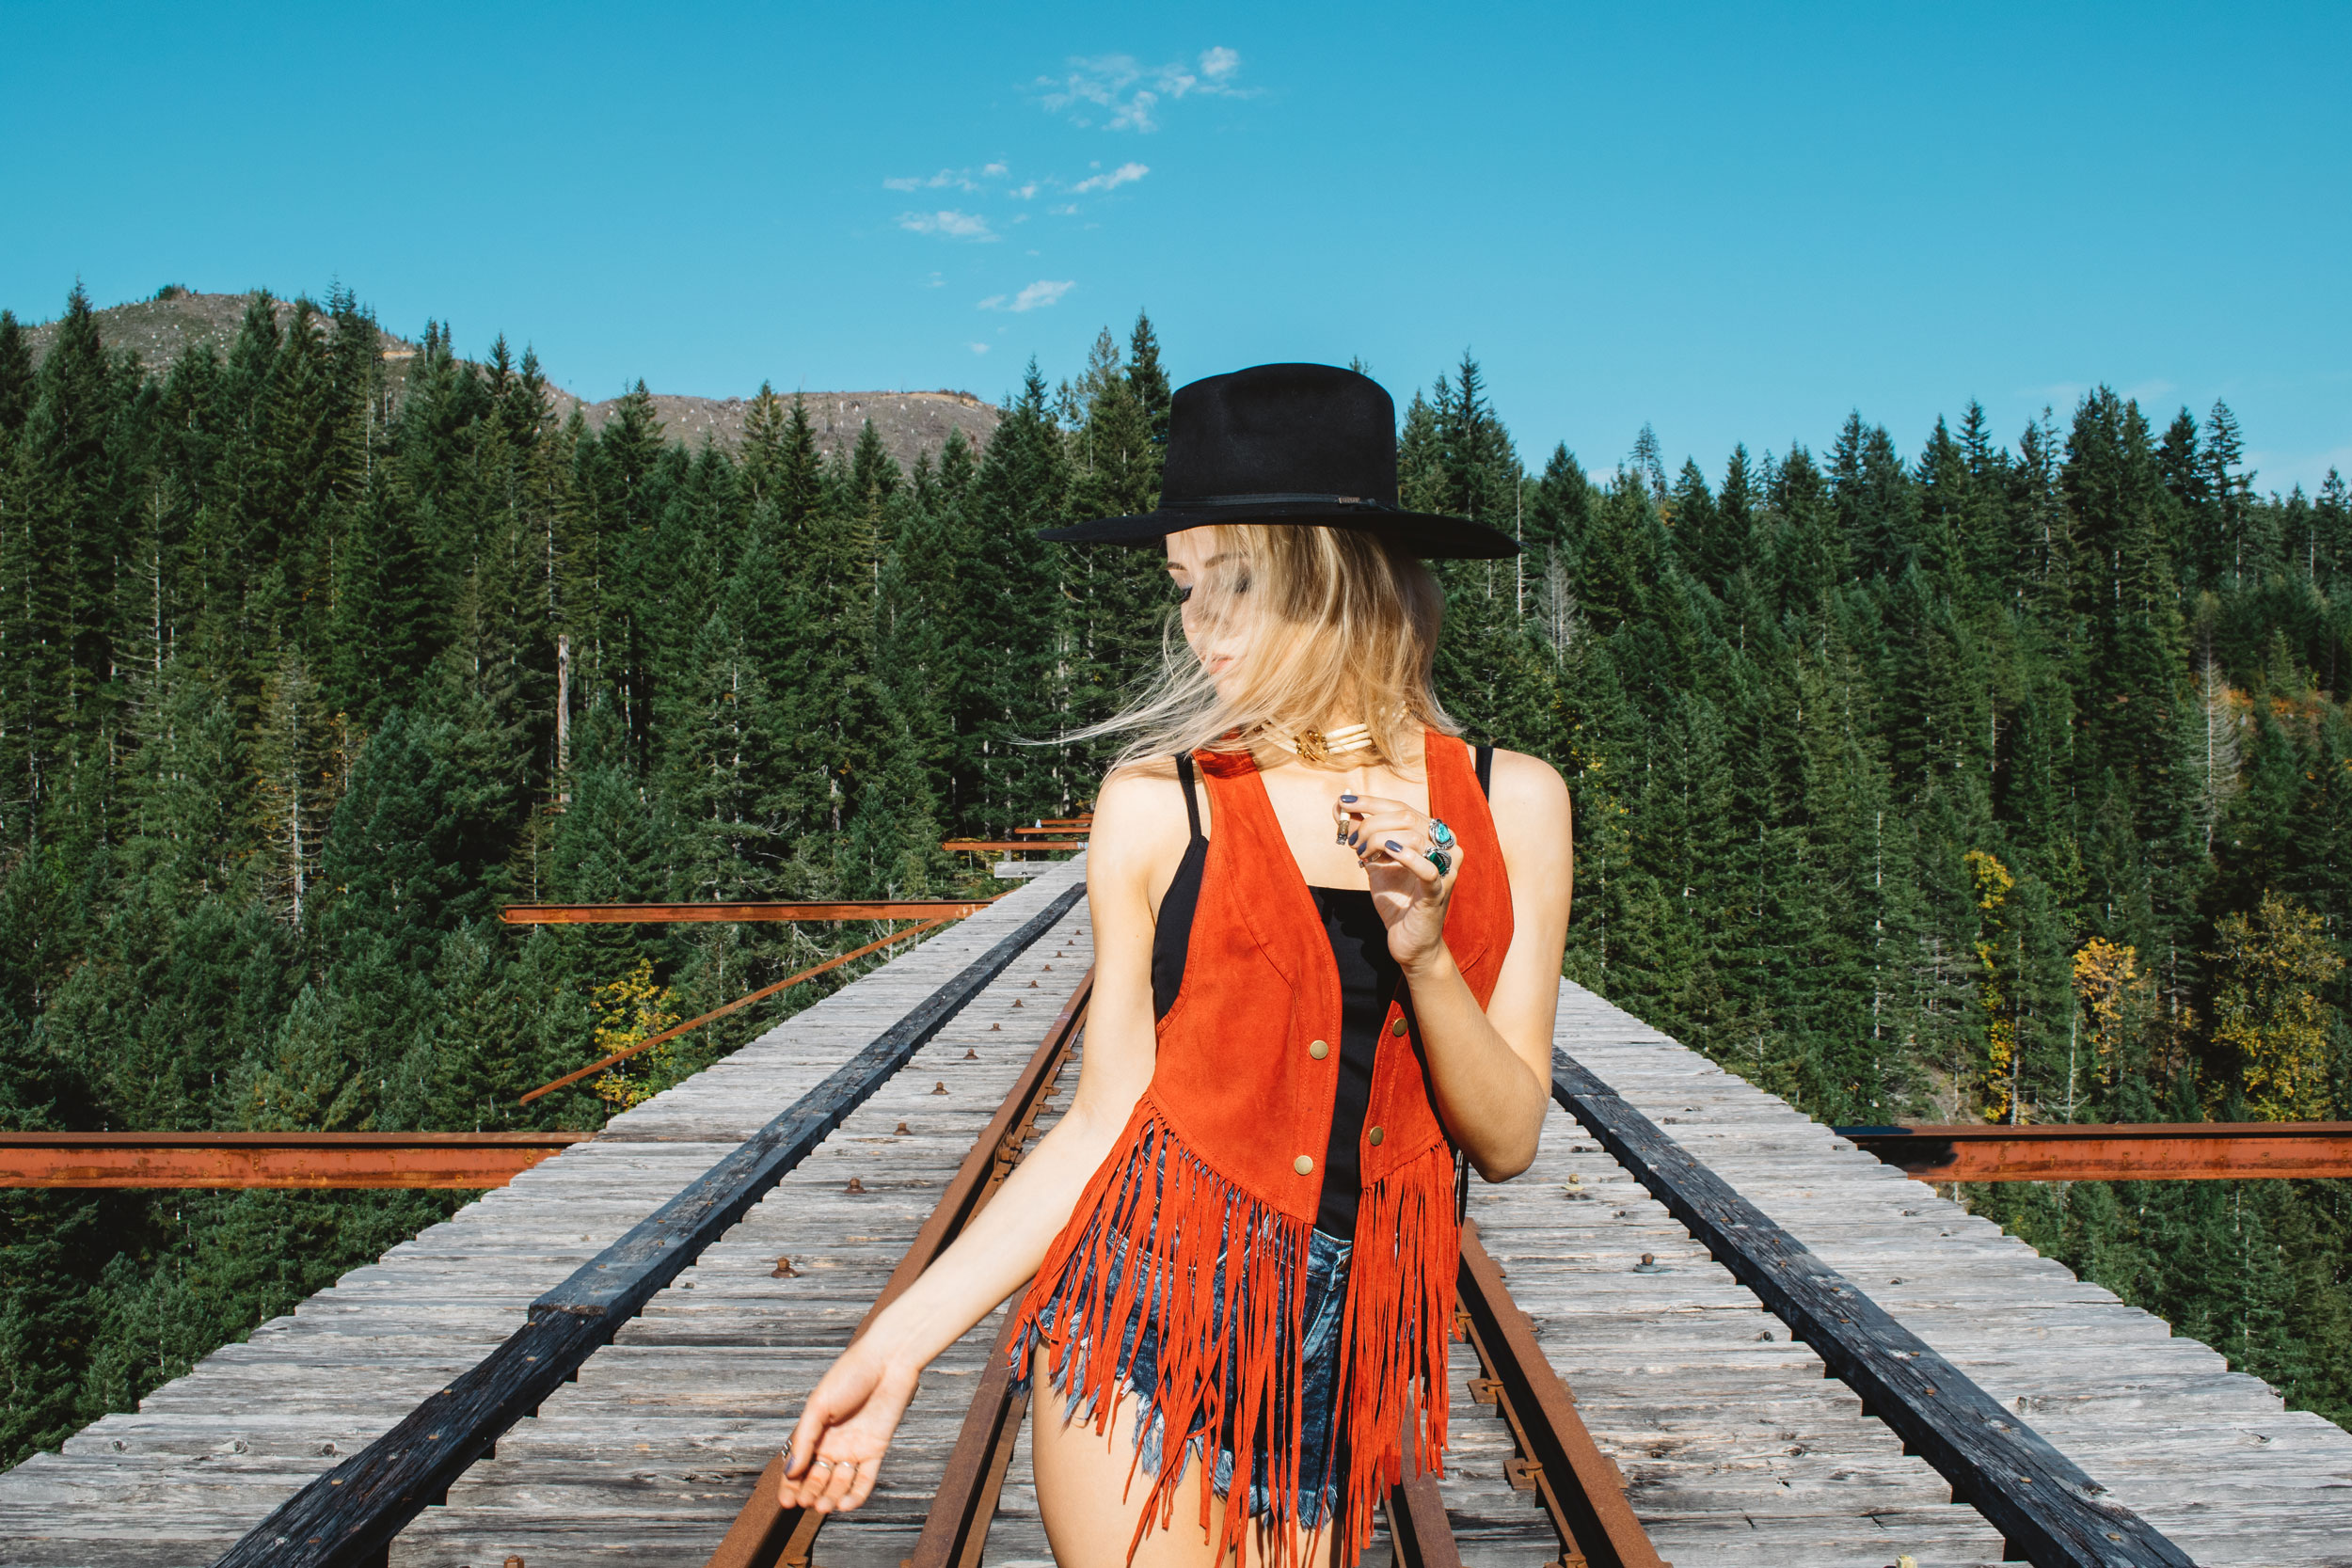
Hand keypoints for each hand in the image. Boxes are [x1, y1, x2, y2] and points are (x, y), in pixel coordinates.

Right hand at [777, 1340, 920, 1513]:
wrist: (888, 1361)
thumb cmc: (850, 1375)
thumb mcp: (819, 1406)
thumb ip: (805, 1439)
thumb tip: (790, 1472)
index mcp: (814, 1432)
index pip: (797, 1466)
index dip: (789, 1486)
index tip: (786, 1502)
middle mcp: (833, 1443)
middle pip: (817, 1478)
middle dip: (811, 1492)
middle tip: (807, 1500)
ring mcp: (854, 1448)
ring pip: (839, 1483)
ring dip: (831, 1497)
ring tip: (824, 1505)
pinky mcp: (876, 1450)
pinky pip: (865, 1479)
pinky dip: (855, 1495)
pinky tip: (845, 1505)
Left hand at [1334, 792, 1460, 972]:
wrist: (1408, 941)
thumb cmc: (1396, 900)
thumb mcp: (1375, 861)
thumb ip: (1362, 834)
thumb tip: (1340, 808)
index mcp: (1432, 836)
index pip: (1400, 807)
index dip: (1370, 802)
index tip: (1343, 801)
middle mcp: (1445, 847)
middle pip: (1405, 817)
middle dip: (1370, 824)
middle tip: (1352, 842)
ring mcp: (1445, 869)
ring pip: (1413, 836)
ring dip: (1379, 841)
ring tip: (1363, 855)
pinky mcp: (1438, 892)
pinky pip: (1428, 869)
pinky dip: (1407, 857)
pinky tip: (1389, 852)